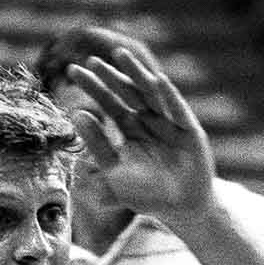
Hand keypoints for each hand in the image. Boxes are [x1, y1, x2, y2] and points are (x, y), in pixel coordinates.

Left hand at [66, 47, 213, 224]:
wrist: (179, 209)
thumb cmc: (145, 193)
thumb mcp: (114, 171)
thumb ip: (98, 145)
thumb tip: (78, 115)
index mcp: (130, 128)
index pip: (109, 103)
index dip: (93, 87)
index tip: (73, 71)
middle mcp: (149, 120)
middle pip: (127, 93)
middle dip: (111, 77)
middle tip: (91, 61)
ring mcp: (170, 123)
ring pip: (151, 93)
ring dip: (137, 74)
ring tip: (121, 56)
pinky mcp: (190, 131)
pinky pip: (179, 110)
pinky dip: (170, 96)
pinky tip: (158, 80)